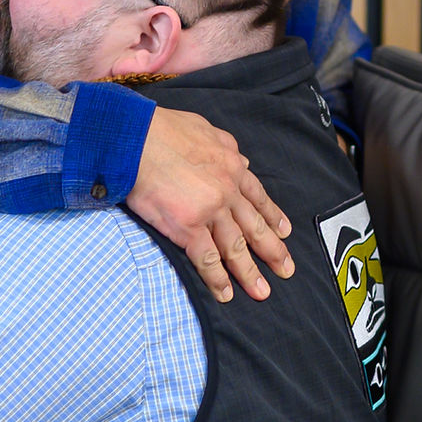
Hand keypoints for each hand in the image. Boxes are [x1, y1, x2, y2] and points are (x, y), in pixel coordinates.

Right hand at [126, 108, 293, 302]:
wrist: (135, 137)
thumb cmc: (161, 129)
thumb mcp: (203, 129)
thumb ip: (222, 146)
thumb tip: (237, 159)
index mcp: (231, 164)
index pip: (257, 196)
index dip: (272, 216)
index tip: (284, 232)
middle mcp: (227, 189)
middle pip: (255, 226)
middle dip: (272, 250)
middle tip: (286, 269)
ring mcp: (210, 210)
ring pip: (236, 247)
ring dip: (249, 272)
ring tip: (261, 292)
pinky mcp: (189, 226)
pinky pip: (207, 259)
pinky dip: (217, 279)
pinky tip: (225, 293)